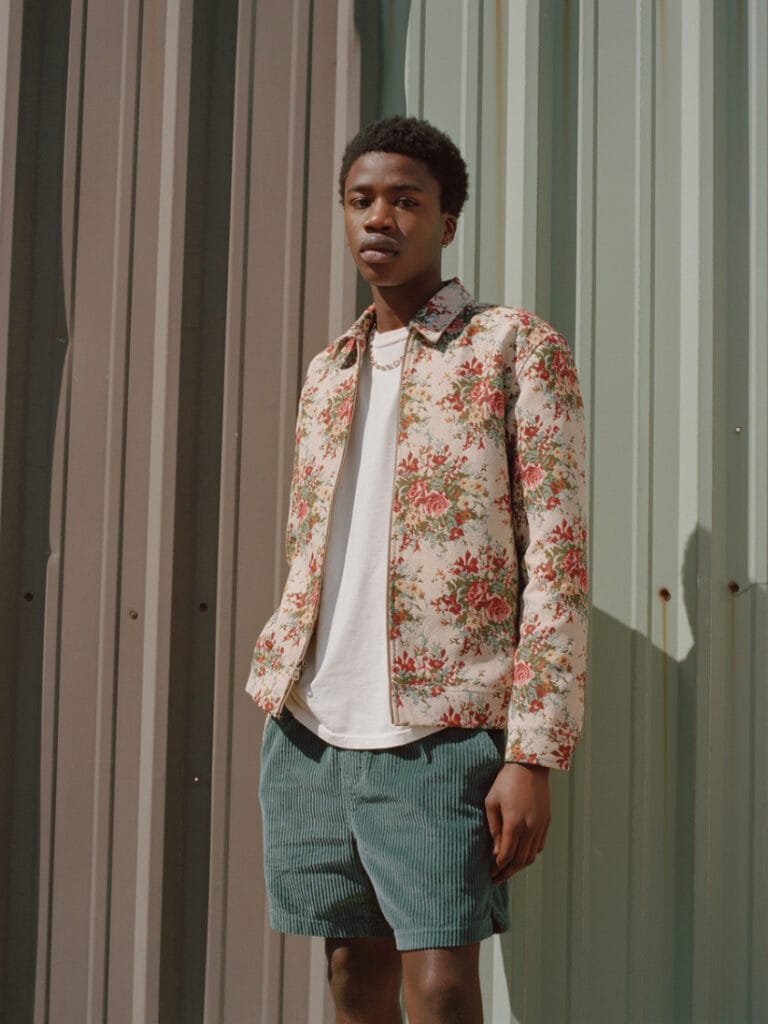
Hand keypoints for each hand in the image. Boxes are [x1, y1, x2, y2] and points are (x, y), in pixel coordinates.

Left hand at [484, 762, 550, 881]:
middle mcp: (530, 828)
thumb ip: (493, 828)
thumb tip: (494, 852)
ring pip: (531, 856)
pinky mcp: (546, 822)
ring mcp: (540, 826)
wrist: (530, 766)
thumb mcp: (491, 802)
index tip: (490, 873)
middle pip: (520, 861)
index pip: (506, 855)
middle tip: (496, 879)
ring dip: (519, 867)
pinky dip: (530, 855)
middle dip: (507, 872)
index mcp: (514, 823)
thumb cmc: (505, 781)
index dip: (497, 867)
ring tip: (507, 871)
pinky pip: (539, 846)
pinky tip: (521, 856)